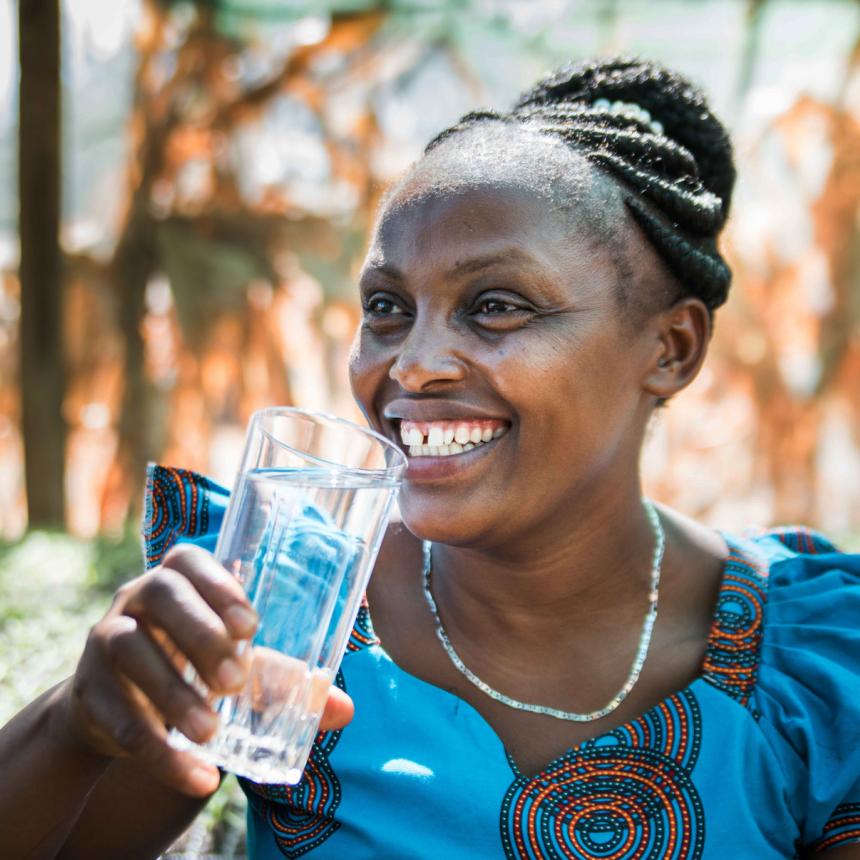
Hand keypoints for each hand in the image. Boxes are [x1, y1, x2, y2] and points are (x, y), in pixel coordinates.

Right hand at [63, 544, 354, 796]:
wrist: (118, 709)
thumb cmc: (192, 668)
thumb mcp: (234, 665)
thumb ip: (282, 681)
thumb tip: (344, 709)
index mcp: (177, 580)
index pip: (189, 559)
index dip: (217, 584)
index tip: (250, 625)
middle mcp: (136, 598)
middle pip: (160, 594)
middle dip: (199, 633)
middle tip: (235, 679)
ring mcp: (105, 640)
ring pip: (130, 650)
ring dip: (173, 692)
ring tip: (212, 730)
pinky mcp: (88, 692)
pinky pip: (119, 719)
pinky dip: (159, 752)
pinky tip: (199, 776)